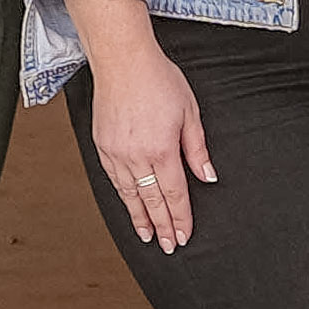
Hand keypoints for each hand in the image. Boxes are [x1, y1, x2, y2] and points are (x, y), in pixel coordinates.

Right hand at [90, 43, 212, 252]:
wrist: (122, 61)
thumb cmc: (159, 80)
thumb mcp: (190, 112)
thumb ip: (197, 148)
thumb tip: (207, 176)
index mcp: (161, 150)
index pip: (174, 194)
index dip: (180, 218)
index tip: (183, 236)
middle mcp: (136, 156)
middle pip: (151, 201)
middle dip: (161, 226)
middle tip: (167, 246)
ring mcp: (115, 152)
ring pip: (129, 194)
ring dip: (138, 217)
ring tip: (146, 235)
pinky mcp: (101, 145)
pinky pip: (113, 179)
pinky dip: (123, 196)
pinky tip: (129, 204)